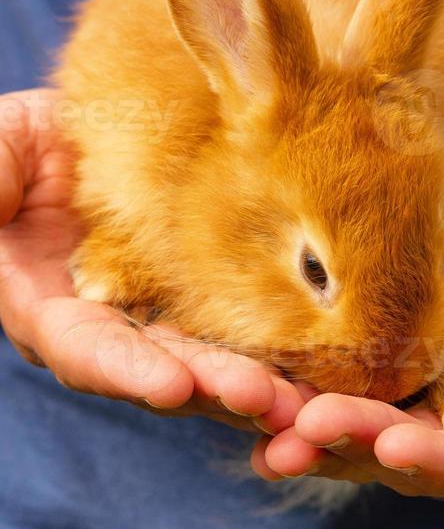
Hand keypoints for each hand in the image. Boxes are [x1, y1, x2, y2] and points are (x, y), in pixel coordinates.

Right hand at [0, 89, 302, 433]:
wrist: (77, 127)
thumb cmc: (19, 145)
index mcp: (49, 306)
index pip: (86, 349)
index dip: (125, 370)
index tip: (171, 387)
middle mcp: (112, 321)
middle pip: (164, 368)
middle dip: (213, 387)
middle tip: (267, 401)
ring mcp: (163, 306)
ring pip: (214, 355)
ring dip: (260, 381)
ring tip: (309, 399)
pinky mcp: (207, 284)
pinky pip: (246, 319)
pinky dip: (283, 345)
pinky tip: (327, 359)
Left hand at [252, 221, 443, 505]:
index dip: (442, 462)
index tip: (395, 445)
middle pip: (411, 458)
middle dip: (354, 444)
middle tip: (299, 429)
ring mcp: (441, 409)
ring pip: (370, 428)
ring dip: (316, 426)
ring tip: (262, 416)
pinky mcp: (413, 369)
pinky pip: (358, 386)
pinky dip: (314, 390)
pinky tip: (264, 392)